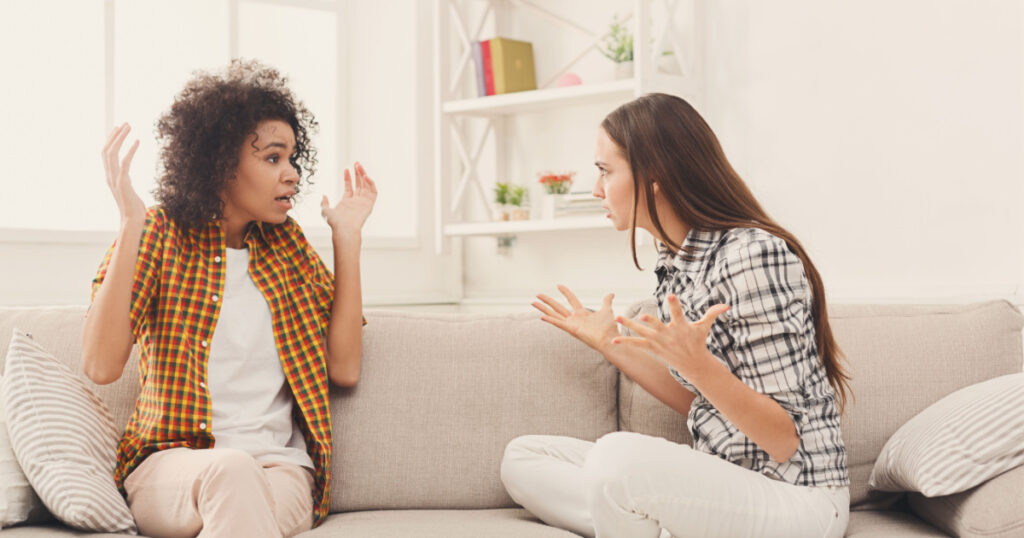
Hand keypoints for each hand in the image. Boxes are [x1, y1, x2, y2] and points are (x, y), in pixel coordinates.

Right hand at [102, 123, 144, 222]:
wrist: (132, 220)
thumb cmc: (133, 206)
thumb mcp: (127, 189)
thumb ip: (124, 179)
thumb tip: (125, 171)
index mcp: (109, 176)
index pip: (106, 153)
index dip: (111, 140)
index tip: (117, 128)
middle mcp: (109, 176)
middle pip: (107, 150)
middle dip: (115, 135)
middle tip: (125, 123)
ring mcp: (115, 179)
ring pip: (113, 154)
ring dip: (120, 138)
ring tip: (129, 127)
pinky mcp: (123, 183)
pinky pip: (125, 163)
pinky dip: (130, 151)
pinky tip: (138, 142)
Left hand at [321, 161, 376, 232]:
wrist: (344, 229)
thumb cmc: (335, 222)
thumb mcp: (325, 211)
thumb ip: (324, 203)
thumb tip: (324, 196)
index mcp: (347, 201)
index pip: (349, 186)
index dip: (348, 177)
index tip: (346, 169)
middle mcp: (356, 201)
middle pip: (359, 184)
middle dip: (358, 173)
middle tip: (356, 163)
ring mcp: (363, 202)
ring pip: (366, 185)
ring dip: (364, 175)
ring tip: (360, 166)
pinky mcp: (370, 204)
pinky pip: (373, 192)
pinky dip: (371, 183)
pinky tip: (366, 176)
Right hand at [532, 285, 617, 351]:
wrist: (610, 339)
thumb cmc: (609, 328)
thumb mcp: (607, 310)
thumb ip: (606, 301)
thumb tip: (611, 293)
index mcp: (582, 314)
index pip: (571, 300)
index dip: (565, 292)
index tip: (558, 285)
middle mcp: (574, 319)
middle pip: (558, 307)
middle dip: (548, 300)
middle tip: (537, 294)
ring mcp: (571, 325)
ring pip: (554, 314)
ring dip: (543, 309)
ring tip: (533, 302)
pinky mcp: (571, 330)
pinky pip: (559, 324)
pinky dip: (550, 320)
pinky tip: (541, 316)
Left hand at [613, 294, 729, 378]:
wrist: (693, 364)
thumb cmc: (697, 342)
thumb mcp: (704, 327)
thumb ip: (713, 314)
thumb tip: (727, 305)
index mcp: (681, 326)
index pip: (678, 313)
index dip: (675, 304)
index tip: (671, 295)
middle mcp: (668, 334)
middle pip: (658, 325)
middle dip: (651, 321)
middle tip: (643, 314)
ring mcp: (659, 342)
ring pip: (642, 332)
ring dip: (630, 326)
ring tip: (618, 317)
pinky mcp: (652, 348)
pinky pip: (637, 344)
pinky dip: (626, 342)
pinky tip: (614, 340)